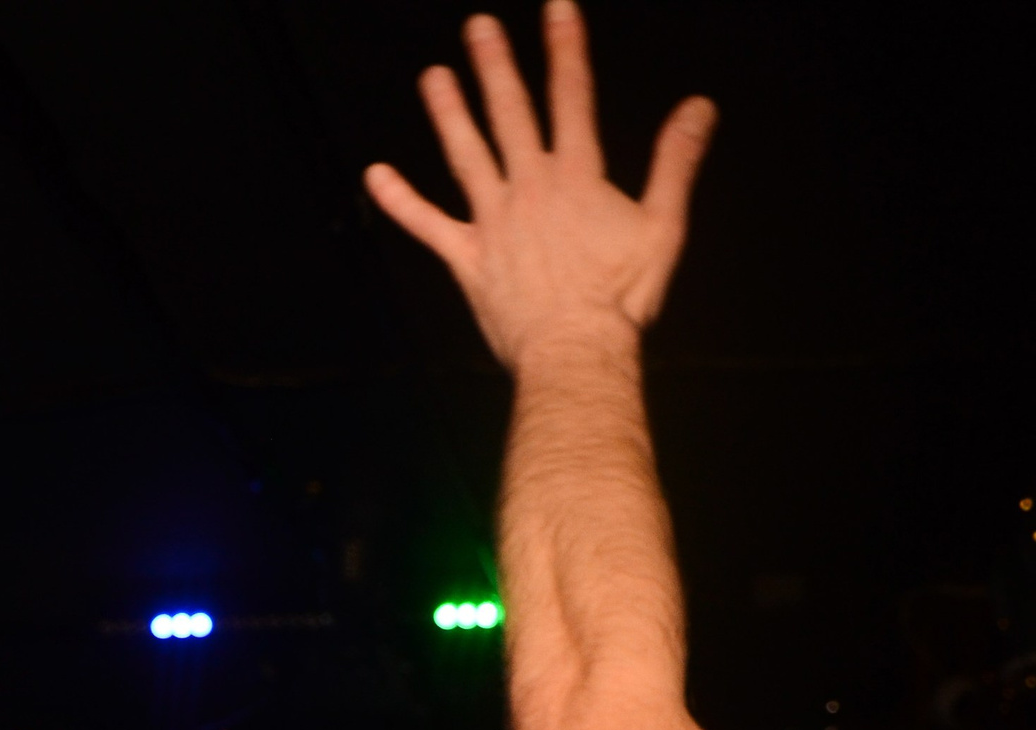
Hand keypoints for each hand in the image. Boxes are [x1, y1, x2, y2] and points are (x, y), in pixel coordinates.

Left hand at [362, 4, 715, 371]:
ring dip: (449, 113)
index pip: (571, 97)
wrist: (575, 351)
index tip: (556, 10)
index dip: (565, 49)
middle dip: (495, 66)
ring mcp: (493, 222)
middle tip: (478, 26)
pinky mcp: (467, 259)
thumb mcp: (662, 226)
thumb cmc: (620, 299)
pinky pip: (427, 225)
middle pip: (511, 114)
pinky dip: (399, 200)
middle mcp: (530, 188)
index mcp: (577, 177)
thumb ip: (676, 162)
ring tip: (433, 77)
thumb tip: (699, 108)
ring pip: (466, 155)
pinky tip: (376, 175)